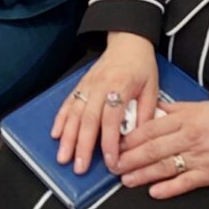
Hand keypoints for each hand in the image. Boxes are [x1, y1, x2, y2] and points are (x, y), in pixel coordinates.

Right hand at [52, 33, 158, 174]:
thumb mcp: (152, 88)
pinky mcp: (81, 84)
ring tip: (62, 157)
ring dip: (67, 136)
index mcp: (120, 86)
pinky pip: (68, 102)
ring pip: (74, 113)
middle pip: (88, 118)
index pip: (112, 119)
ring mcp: (87, 85)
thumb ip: (146, 113)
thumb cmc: (141, 65)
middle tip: (78, 167)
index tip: (111, 163)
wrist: (128, 40)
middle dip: (82, 145)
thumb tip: (139, 140)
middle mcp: (100, 86)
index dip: (109, 142)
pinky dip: (60, 118)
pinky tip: (56, 134)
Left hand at [115, 88, 208, 199]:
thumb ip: (180, 108)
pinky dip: (169, 188)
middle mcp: (190, 135)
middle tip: (113, 165)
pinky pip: (186, 182)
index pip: (151, 127)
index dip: (131, 137)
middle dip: (130, 157)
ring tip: (126, 180)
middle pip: (153, 148)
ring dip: (143, 174)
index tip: (117, 143)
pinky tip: (155, 192)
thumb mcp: (205, 104)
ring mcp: (201, 155)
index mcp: (188, 116)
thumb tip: (159, 107)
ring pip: (165, 165)